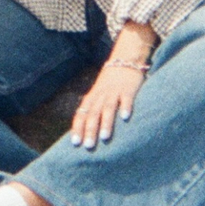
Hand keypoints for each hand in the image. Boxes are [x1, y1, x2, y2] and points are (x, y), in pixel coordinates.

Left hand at [71, 20, 156, 149]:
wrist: (125, 59)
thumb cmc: (110, 83)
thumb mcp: (99, 95)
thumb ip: (93, 110)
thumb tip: (86, 132)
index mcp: (92, 98)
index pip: (81, 114)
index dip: (78, 128)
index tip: (75, 143)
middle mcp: (101, 95)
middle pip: (93, 113)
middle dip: (90, 130)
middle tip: (88, 146)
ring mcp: (114, 91)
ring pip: (108, 107)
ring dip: (106, 122)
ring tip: (105, 137)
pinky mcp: (128, 89)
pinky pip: (126, 98)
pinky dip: (125, 107)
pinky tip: (125, 118)